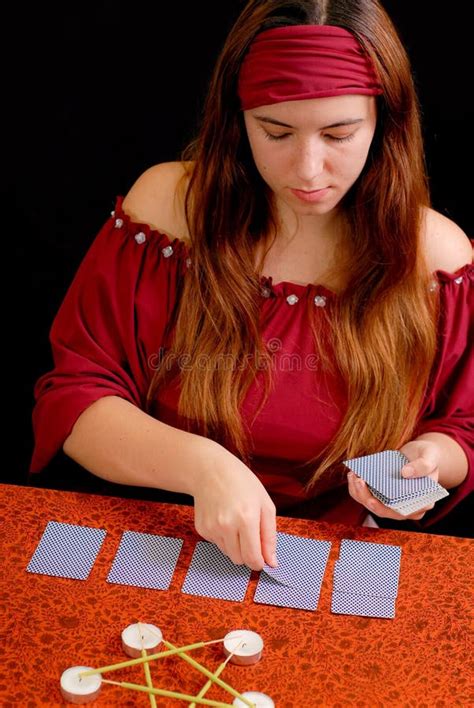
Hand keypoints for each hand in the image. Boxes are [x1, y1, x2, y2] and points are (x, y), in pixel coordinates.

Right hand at [191, 445, 276, 570]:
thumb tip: (272, 561)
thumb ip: (270, 536)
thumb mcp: (265, 504)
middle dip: (248, 553)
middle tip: (250, 534)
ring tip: (236, 521)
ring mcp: (212, 528)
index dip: (259, 562)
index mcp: (246, 518)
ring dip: (235, 545)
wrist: (210, 470)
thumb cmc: (241, 483)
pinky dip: (223, 537)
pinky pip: (217, 544)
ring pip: (228, 553)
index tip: (262, 558)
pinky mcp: (202, 528)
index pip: (252, 558)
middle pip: (239, 560)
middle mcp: (226, 525)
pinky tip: (224, 518)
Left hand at [347, 439, 440, 520]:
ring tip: (354, 475)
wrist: (419, 453)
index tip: (372, 500)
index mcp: (422, 504)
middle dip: (368, 499)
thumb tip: (406, 474)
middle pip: (384, 511)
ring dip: (359, 493)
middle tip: (359, 481)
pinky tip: (353, 474)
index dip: (386, 509)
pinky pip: (366, 496)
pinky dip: (357, 488)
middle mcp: (406, 508)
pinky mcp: (381, 495)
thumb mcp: (430, 456)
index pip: (403, 513)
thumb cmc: (427, 456)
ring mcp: (392, 503)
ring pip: (372, 505)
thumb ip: (423, 465)